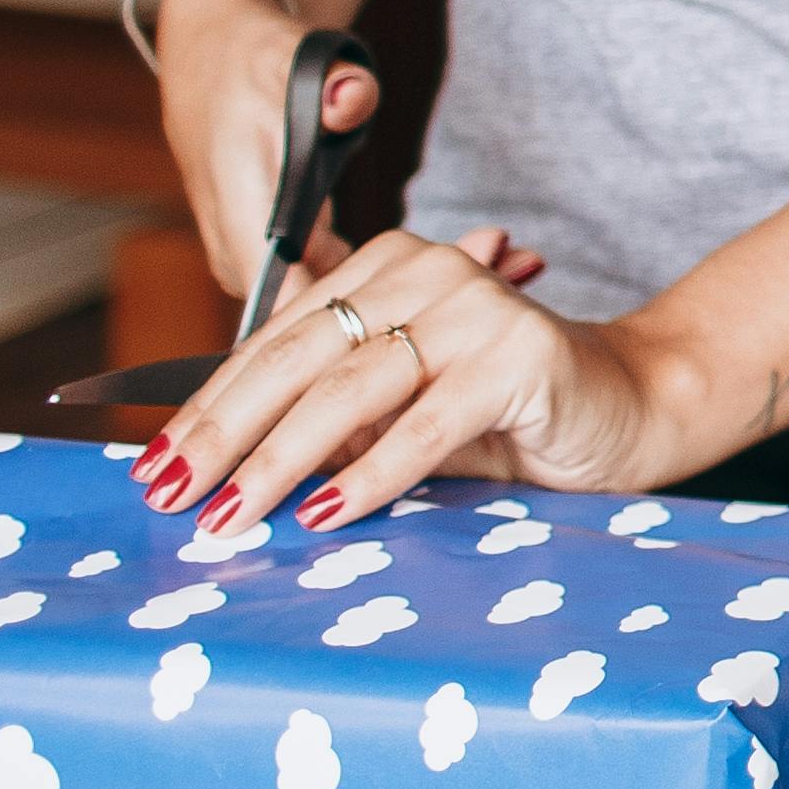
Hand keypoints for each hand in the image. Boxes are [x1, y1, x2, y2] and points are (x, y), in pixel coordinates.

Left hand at [134, 227, 657, 535]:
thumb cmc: (509, 418)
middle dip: (224, 434)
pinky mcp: (519, 356)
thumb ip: (329, 427)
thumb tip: (220, 473)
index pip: (275, 340)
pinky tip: (325, 514)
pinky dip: (371, 474)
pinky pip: (425, 424)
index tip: (153, 465)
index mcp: (387, 269)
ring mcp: (476, 308)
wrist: (635, 407)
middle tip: (171, 495)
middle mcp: (427, 272)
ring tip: (232, 518)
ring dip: (280, 461)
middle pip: (298, 357)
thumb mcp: (401, 418)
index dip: (208, 405)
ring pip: (350, 389)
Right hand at [153, 15, 545, 325]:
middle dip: (430, 300)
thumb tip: (352, 100)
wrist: (213, 57)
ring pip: (350, 298)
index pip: (301, 316)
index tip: (459, 309)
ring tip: (519, 261)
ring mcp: (265, 261)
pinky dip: (408, 270)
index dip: (376, 327)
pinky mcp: (285, 253)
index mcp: (246, 222)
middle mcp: (248, 257)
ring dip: (430, 286)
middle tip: (519, 267)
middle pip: (340, 311)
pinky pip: (347, 276)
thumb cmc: (250, 64)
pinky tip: (484, 253)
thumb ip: (332, 90)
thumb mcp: (290, 63)